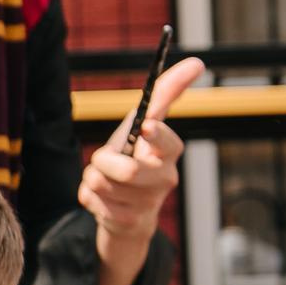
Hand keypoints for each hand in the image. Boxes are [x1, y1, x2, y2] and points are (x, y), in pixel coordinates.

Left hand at [79, 55, 202, 247]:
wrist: (128, 214)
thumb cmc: (136, 158)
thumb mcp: (143, 125)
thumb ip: (165, 93)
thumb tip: (197, 61)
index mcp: (169, 153)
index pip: (169, 143)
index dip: (157, 135)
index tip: (145, 126)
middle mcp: (165, 179)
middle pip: (128, 170)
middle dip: (103, 162)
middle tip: (102, 161)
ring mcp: (147, 204)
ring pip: (101, 182)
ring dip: (92, 178)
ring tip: (105, 180)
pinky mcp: (127, 223)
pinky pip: (91, 200)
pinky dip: (88, 196)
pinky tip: (103, 200)